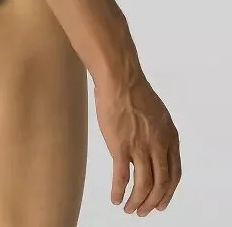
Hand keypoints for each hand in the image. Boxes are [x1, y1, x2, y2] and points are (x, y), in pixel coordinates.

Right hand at [94, 73, 181, 216]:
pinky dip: (119, 192)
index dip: (168, 192)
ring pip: (143, 185)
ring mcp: (140, 147)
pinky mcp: (120, 147)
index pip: (174, 174)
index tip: (161, 202)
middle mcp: (159, 145)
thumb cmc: (134, 91)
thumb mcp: (157, 114)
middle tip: (144, 211)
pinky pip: (122, 177)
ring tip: (129, 209)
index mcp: (170, 137)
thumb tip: (151, 147)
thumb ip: (157, 133)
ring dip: (137, 202)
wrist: (119, 79)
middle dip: (153, 202)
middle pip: (161, 183)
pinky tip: (115, 199)